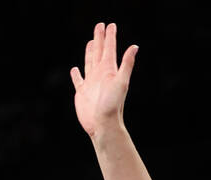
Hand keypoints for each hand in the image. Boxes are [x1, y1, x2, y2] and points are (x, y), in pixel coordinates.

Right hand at [70, 22, 137, 139]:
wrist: (103, 124)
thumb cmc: (113, 105)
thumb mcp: (122, 82)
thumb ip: (126, 64)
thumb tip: (135, 47)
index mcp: (109, 71)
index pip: (110, 49)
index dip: (110, 37)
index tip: (110, 25)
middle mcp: (100, 75)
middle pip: (99, 52)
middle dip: (100, 38)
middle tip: (100, 26)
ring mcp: (91, 83)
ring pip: (90, 62)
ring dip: (90, 52)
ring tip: (91, 42)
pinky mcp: (82, 92)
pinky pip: (78, 80)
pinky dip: (76, 74)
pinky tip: (75, 69)